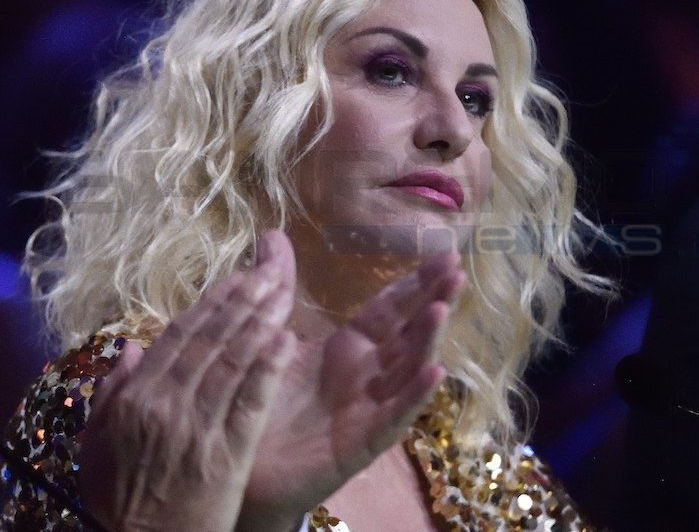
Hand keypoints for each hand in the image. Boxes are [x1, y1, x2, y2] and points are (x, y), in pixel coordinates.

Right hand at [77, 230, 296, 530]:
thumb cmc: (118, 499)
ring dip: (259, 322)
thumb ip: (111, 393)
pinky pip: (251, 404)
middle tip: (269, 273)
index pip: (179, 336)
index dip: (211, 304)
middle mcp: (166, 404)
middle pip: (211, 341)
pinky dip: (268, 370)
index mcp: (135, 397)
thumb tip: (131, 347)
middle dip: (242, 302)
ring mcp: (197, 428)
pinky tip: (286, 341)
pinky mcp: (227, 455)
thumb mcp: (97, 444)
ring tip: (281, 292)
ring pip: (233, 362)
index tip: (235, 277)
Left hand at [236, 234, 464, 530]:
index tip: (446, 253)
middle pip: (408, 332)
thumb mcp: (270, 338)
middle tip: (456, 270)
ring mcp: (369, 409)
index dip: (415, 282)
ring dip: (426, 340)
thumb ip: (278, 288)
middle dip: (433, 301)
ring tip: (440, 310)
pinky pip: (394, 416)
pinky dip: (415, 394)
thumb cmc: (263, 401)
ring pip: (407, 370)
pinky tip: (435, 372)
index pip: (389, 308)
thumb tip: (271, 233)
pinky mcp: (362, 443)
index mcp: (349, 348)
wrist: (242, 464)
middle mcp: (368, 375)